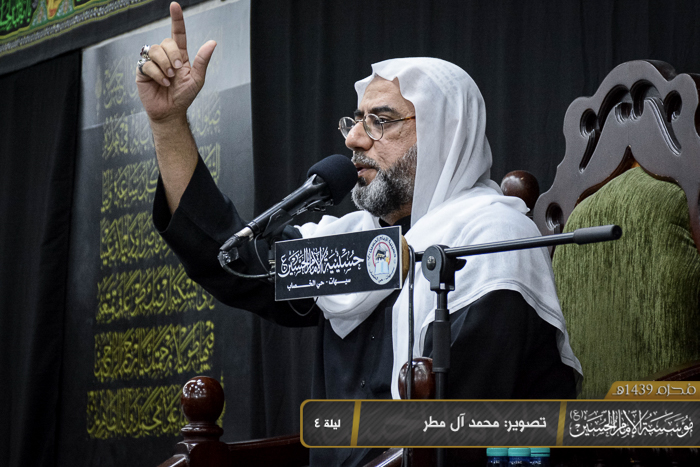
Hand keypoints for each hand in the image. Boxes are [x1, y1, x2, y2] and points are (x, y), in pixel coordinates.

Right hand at [136, 2, 215, 122]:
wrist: (170, 112)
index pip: (178, 33)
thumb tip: (212, 42)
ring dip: (164, 65)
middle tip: (177, 70)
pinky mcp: (143, 71)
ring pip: (155, 50)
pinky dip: (156, 74)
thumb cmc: (184, 96)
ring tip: (169, 78)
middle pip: (166, 42)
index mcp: (180, 55)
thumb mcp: (197, 79)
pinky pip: (147, 64)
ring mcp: (153, 62)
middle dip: (173, 55)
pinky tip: (162, 83)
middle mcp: (165, 56)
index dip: (177, 19)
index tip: (175, 5)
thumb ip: (203, 60)